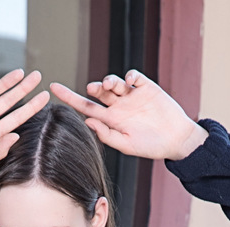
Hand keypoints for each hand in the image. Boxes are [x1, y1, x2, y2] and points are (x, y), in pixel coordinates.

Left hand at [50, 70, 207, 160]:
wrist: (176, 140)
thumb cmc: (151, 146)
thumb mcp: (127, 145)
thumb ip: (107, 135)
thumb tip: (87, 121)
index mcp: (111, 120)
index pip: (86, 107)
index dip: (69, 98)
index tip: (53, 89)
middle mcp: (119, 106)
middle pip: (99, 92)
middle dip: (94, 87)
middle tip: (94, 89)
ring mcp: (132, 96)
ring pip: (114, 82)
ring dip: (109, 80)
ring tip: (110, 85)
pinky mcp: (146, 87)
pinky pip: (134, 77)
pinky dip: (130, 75)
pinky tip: (130, 81)